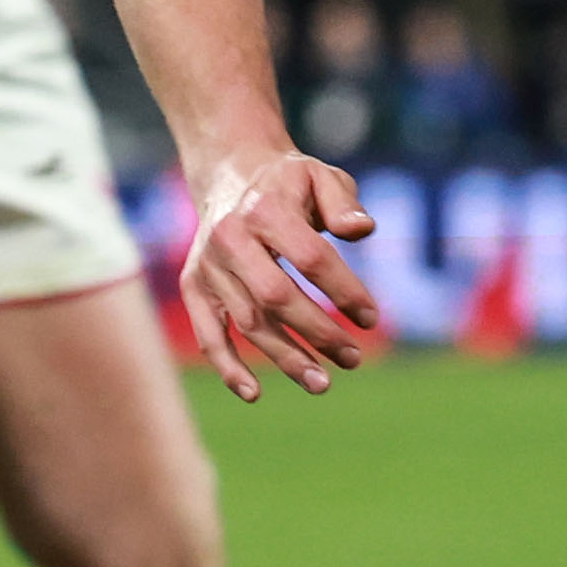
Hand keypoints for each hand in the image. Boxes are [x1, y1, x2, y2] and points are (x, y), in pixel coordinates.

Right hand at [176, 150, 382, 398]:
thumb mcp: (322, 176)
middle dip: (317, 332)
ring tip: (322, 383)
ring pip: (248, 321)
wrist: (230, 173)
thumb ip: (344, 203)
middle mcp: (230, 237)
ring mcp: (209, 265)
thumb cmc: (289, 183)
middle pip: (276, 295)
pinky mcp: (195, 286)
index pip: (311, 257)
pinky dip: (227, 366)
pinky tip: (254, 393)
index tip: (371, 318)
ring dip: (286, 357)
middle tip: (353, 359)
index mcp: (266, 208)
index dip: (344, 290)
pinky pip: (208, 333)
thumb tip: (362, 230)